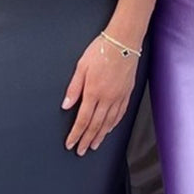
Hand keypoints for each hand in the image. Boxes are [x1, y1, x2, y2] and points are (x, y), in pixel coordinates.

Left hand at [62, 35, 139, 153]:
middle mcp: (107, 98)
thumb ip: (73, 88)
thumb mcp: (81, 67)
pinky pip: (120, 114)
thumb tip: (66, 105)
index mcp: (93, 92)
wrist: (124, 42)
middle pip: (95, 125)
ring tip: (94, 145)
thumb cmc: (102, 51)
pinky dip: (113, 125)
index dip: (76, 134)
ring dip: (100, 136)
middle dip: (87, 140)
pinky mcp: (127, 94)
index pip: (82, 120)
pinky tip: (109, 129)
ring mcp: (119, 97)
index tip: (71, 143)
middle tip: (81, 150)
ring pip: (109, 123)